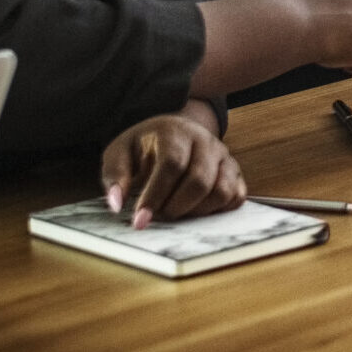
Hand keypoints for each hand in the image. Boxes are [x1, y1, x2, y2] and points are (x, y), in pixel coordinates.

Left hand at [100, 111, 246, 229]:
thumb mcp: (119, 154)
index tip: (140, 220)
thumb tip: (117, 204)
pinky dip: (218, 210)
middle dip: (176, 207)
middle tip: (158, 216)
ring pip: (222, 191)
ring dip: (197, 211)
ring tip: (176, 212)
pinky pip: (236, 197)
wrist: (170, 133)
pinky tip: (196, 210)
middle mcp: (205, 140)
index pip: (172, 164)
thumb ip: (115, 176)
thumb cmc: (142, 148)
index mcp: (175, 131)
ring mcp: (224, 156)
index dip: (155, 195)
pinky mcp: (234, 172)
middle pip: (199, 181)